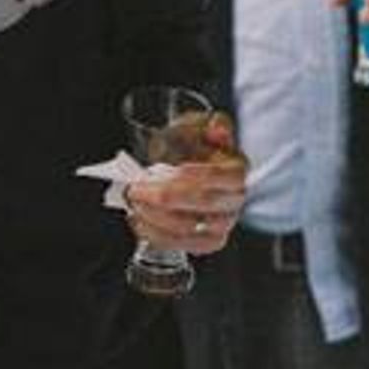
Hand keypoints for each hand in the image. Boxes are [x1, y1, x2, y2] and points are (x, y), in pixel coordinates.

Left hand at [126, 113, 246, 255]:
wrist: (190, 165)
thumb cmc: (192, 144)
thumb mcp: (197, 124)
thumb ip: (208, 122)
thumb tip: (218, 129)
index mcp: (236, 169)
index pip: (216, 176)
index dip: (188, 176)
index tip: (157, 172)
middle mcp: (234, 200)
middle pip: (202, 204)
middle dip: (162, 197)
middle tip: (135, 188)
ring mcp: (223, 224)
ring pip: (190, 228)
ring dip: (154, 218)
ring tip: (132, 203)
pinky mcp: (208, 242)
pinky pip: (183, 246)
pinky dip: (156, 236)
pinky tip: (138, 220)